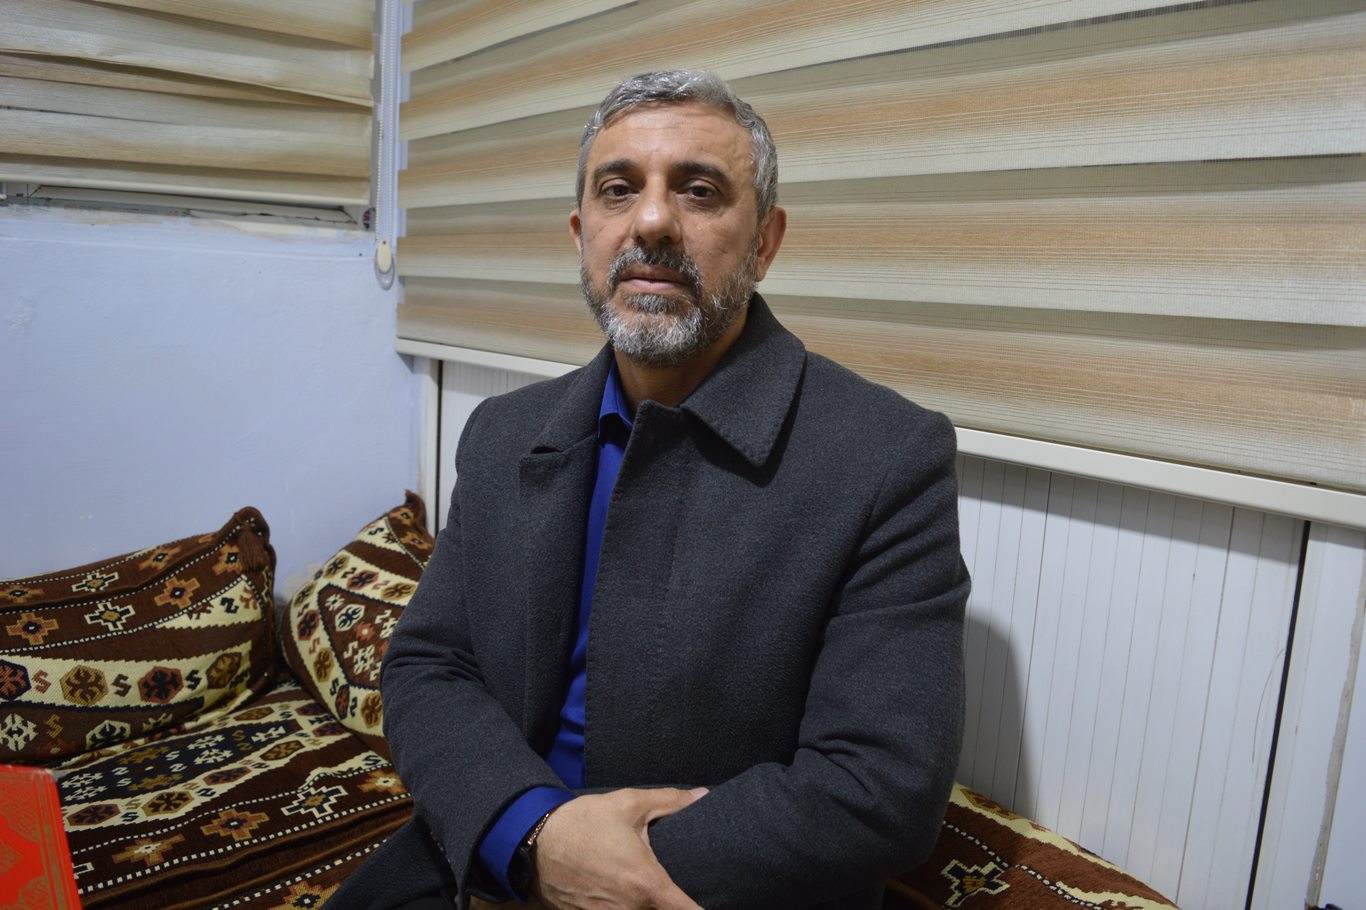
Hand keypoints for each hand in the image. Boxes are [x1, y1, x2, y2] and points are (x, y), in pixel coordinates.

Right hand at [532, 787, 706, 909]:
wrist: (533, 841)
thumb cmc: (583, 822)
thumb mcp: (629, 804)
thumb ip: (670, 802)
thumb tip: (701, 796)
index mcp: (646, 884)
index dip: (704, 908)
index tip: (715, 900)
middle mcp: (629, 909)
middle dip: (668, 898)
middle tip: (666, 877)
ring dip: (643, 900)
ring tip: (632, 877)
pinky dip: (621, 904)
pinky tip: (614, 885)